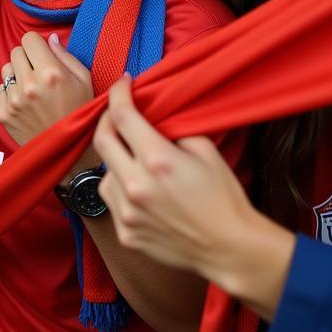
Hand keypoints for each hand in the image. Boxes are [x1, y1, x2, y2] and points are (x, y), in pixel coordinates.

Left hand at [0, 32, 94, 148]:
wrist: (69, 154)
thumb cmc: (81, 113)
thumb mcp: (85, 80)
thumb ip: (66, 55)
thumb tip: (51, 38)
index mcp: (51, 72)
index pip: (29, 38)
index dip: (37, 44)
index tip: (42, 53)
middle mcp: (29, 84)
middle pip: (16, 52)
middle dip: (27, 58)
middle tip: (39, 72)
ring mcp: (14, 100)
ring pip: (6, 69)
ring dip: (18, 74)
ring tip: (33, 88)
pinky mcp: (4, 114)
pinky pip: (1, 89)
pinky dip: (11, 91)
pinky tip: (26, 102)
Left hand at [94, 77, 255, 272]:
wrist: (230, 248)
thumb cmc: (223, 197)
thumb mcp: (204, 149)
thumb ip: (172, 130)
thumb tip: (151, 119)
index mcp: (157, 160)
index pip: (122, 115)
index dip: (118, 93)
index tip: (123, 83)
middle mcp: (136, 186)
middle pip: (101, 140)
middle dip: (107, 120)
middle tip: (118, 113)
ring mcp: (128, 213)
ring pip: (105, 172)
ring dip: (117, 161)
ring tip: (138, 163)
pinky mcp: (126, 234)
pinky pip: (112, 201)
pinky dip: (121, 189)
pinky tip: (142, 192)